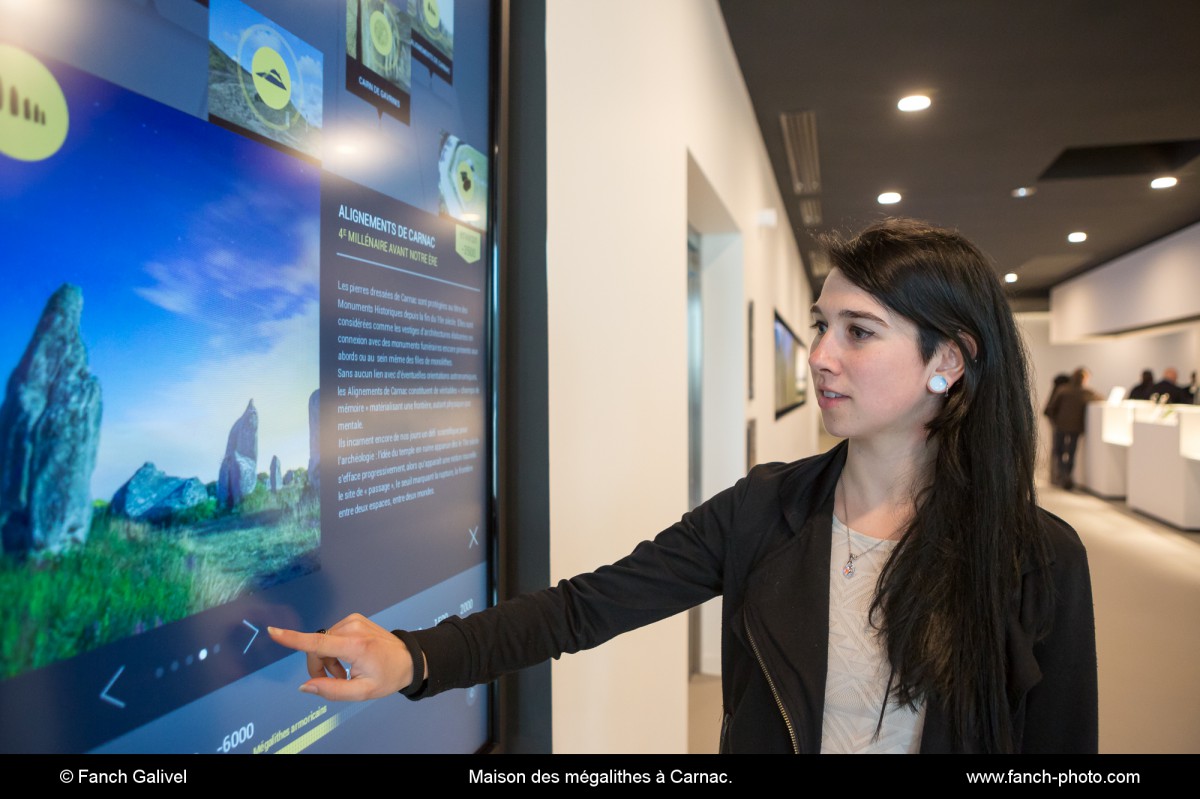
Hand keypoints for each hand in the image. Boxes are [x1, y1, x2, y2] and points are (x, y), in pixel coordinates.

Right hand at [268, 613, 422, 700]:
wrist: (409, 658)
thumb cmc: (388, 677)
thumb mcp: (362, 692)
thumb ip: (332, 690)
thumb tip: (305, 686)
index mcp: (355, 646)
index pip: (318, 642)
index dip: (293, 639)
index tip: (273, 631)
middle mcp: (352, 628)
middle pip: (317, 648)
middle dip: (319, 666)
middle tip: (336, 680)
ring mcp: (353, 620)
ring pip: (323, 642)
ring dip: (328, 659)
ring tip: (346, 671)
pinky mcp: (354, 619)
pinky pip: (331, 636)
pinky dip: (334, 650)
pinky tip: (348, 658)